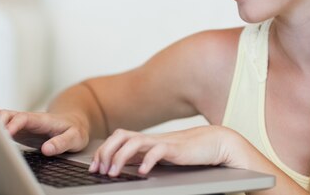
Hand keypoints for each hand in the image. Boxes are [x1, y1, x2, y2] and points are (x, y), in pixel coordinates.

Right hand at [0, 109, 88, 155]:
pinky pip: (3, 124)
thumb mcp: (75, 138)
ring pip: (3, 117)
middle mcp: (30, 119)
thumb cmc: (74, 129)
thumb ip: (62, 143)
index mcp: (42, 120)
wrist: (73, 122)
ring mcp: (23, 123)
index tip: (6, 134)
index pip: (24, 118)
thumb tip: (46, 149)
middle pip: (8, 114)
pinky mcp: (19, 129)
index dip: (13, 124)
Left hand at [89, 125, 246, 176]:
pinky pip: (157, 151)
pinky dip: (147, 161)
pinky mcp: (175, 148)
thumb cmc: (188, 152)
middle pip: (120, 136)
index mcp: (146, 140)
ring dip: (119, 157)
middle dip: (106, 152)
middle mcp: (151, 138)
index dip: (103, 151)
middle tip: (100, 170)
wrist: (214, 142)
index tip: (94, 168)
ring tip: (113, 173)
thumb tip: (125, 167)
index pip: (117, 138)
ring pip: (133, 141)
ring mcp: (162, 141)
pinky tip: (142, 173)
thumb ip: (144, 158)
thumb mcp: (161, 156)